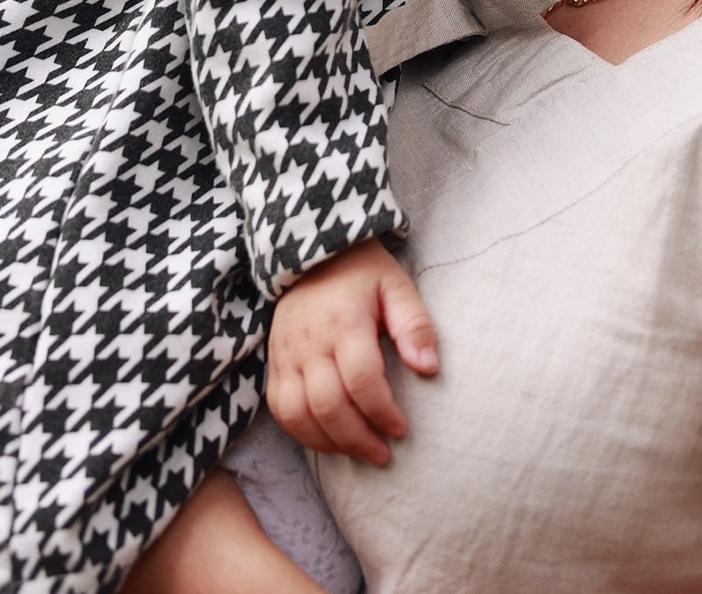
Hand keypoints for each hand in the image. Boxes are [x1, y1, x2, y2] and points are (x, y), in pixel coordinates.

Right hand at [266, 238, 437, 465]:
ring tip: (358, 450)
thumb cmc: (362, 270)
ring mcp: (285, 353)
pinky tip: (328, 439)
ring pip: (297, 416)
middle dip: (358, 439)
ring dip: (328, 443)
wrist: (313, 249)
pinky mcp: (273, 362)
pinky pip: (279, 410)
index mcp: (343, 321)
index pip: (362, 381)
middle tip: (383, 453)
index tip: (401, 428)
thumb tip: (429, 368)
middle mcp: (309, 342)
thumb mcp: (396, 286)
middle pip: (328, 406)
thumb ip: (414, 325)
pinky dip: (301, 433)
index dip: (382, 412)